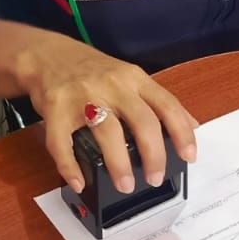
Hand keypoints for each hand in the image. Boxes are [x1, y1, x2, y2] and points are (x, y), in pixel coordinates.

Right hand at [16, 35, 196, 193]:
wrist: (46, 55)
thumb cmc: (91, 70)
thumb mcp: (130, 77)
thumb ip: (158, 100)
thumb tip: (192, 125)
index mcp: (134, 79)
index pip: (166, 105)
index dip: (181, 132)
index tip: (189, 156)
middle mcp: (112, 85)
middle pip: (141, 121)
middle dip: (153, 155)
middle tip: (155, 178)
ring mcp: (83, 96)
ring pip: (107, 132)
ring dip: (119, 163)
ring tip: (125, 184)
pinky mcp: (55, 108)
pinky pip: (62, 143)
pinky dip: (70, 167)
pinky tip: (79, 182)